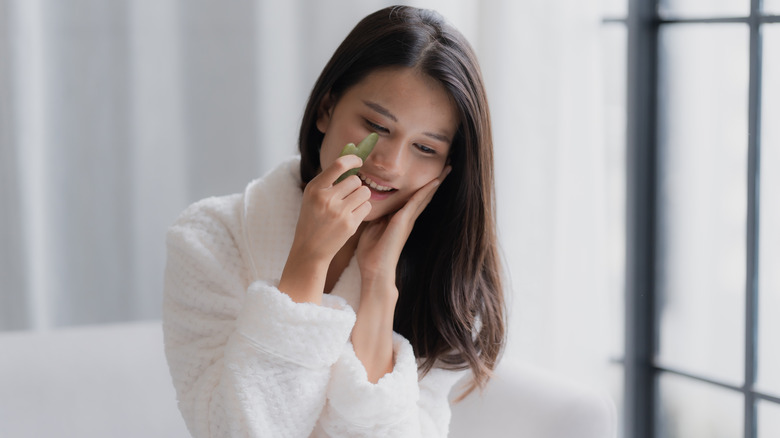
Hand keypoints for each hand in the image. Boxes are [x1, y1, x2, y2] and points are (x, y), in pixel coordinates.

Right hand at [290, 155, 371, 262]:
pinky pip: (367, 207)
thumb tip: (350, 152)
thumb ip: (329, 178)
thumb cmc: (313, 218)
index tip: (358, 162)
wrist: (310, 249)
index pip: (339, 164)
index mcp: (314, 188)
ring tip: (350, 205)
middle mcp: (326, 198)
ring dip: (361, 197)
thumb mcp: (313, 196)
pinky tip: (351, 216)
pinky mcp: (349, 224)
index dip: (353, 159)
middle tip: (347, 195)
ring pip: (364, 192)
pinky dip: (362, 210)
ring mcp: (338, 212)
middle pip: (355, 180)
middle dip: (355, 186)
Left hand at [355, 165, 451, 292]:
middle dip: (435, 181)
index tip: (429, 174)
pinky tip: (435, 180)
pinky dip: (426, 191)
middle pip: (424, 195)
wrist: (375, 271)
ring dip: (436, 182)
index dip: (421, 186)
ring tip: (448, 169)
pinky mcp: (403, 221)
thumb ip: (376, 216)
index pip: (412, 199)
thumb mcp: (371, 228)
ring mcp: (407, 220)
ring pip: (424, 196)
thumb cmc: (371, 254)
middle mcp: (407, 219)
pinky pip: (416, 202)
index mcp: (398, 219)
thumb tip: (372, 203)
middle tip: (448, 166)